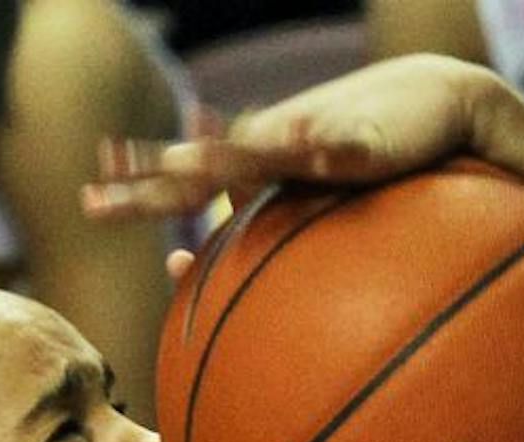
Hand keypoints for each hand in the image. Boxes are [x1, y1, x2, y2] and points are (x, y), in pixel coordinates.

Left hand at [83, 55, 509, 223]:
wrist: (431, 100)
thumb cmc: (362, 146)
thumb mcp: (309, 187)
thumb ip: (265, 216)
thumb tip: (221, 258)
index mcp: (257, 160)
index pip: (186, 178)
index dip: (139, 187)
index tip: (92, 196)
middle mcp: (274, 145)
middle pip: (203, 164)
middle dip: (153, 175)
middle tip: (102, 187)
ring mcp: (314, 141)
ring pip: (262, 149)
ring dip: (226, 154)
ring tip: (189, 165)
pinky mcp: (362, 140)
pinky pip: (341, 148)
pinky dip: (325, 148)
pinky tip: (312, 151)